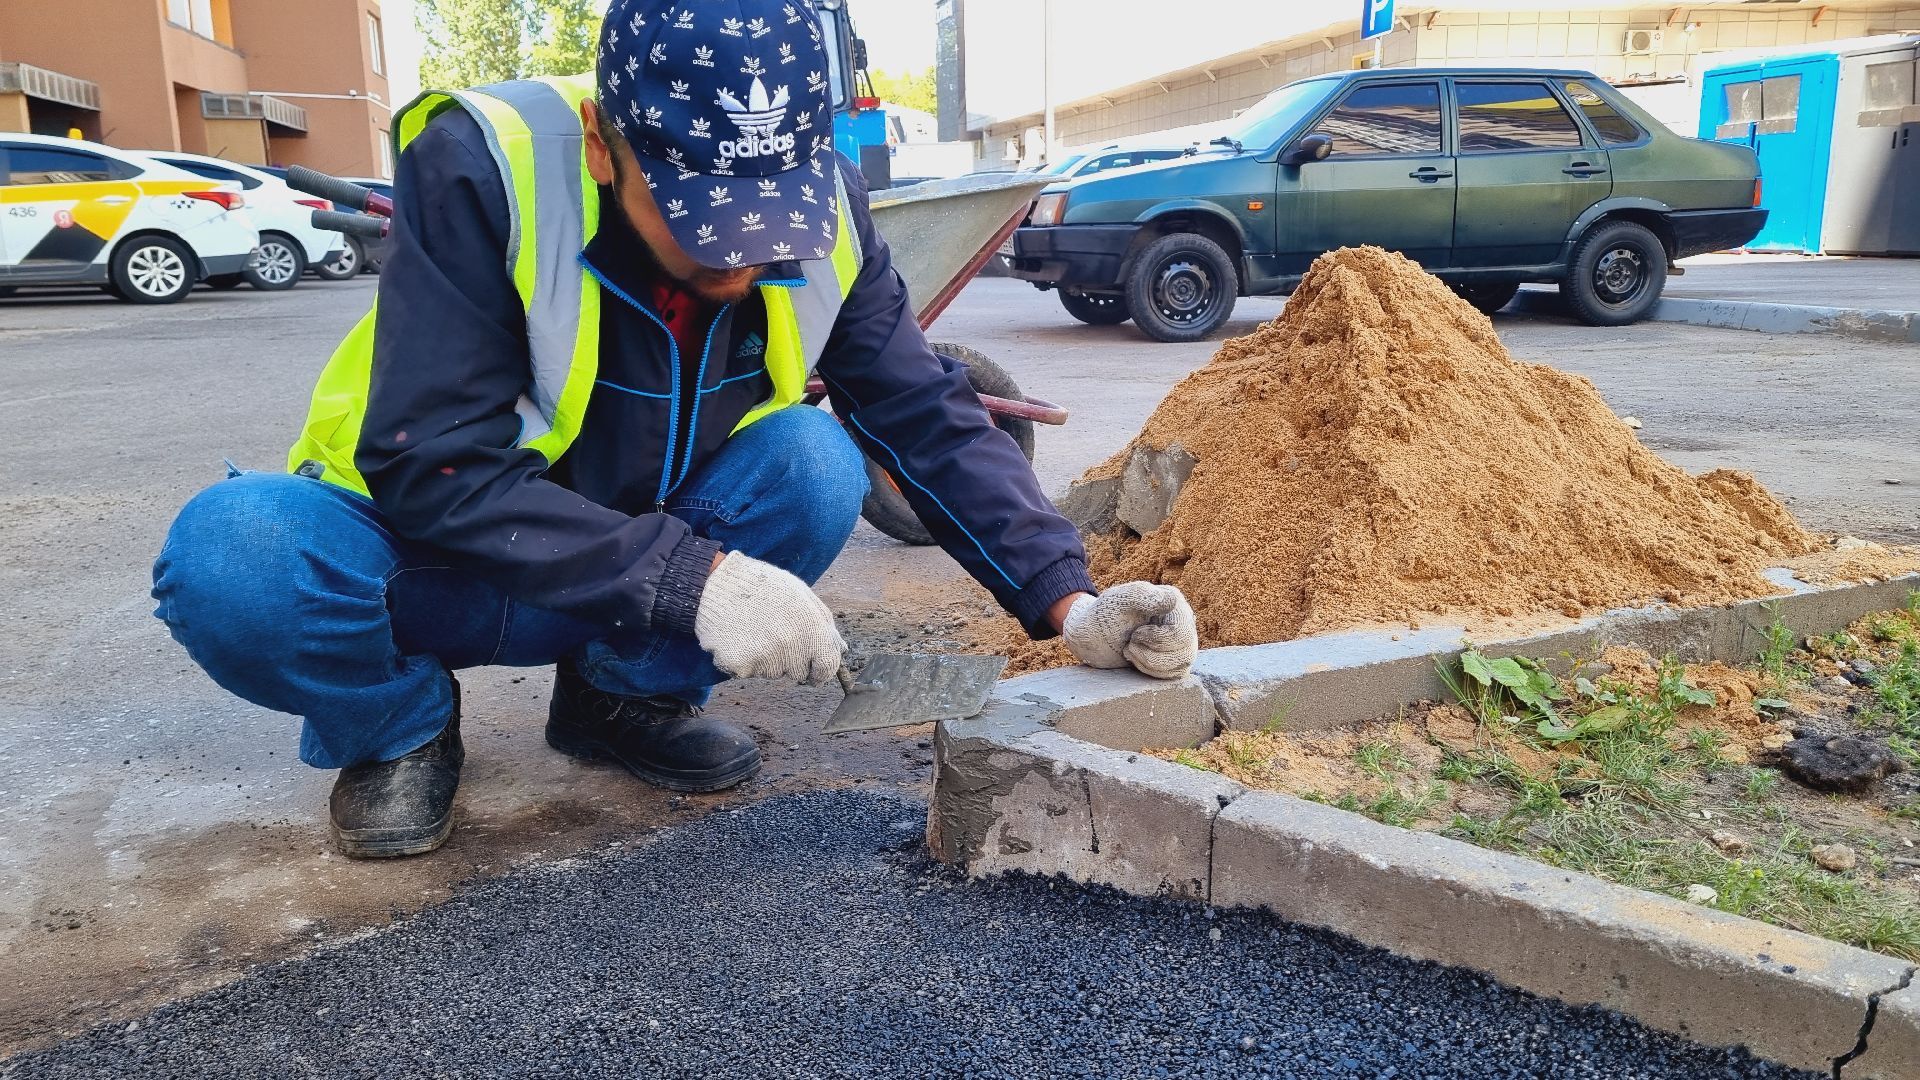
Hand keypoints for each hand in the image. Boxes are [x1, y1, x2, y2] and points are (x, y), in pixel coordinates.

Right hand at [693, 552, 844, 684]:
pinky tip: (737, 637)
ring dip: (765, 659)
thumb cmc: (762, 586)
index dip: (821, 672)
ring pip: (771, 673)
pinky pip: (746, 673)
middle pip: (798, 673)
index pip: (827, 667)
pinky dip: (741, 661)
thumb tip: (840, 649)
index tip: (814, 673)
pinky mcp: (740, 666)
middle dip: (790, 661)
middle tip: (773, 636)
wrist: (716, 583)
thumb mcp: (801, 595)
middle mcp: (791, 647)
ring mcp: (765, 659)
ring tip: (753, 630)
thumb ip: (824, 624)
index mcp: (811, 629)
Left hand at [1060, 582, 1198, 679]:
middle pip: (1185, 650)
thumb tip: (1172, 601)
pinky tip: (1136, 659)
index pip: (1181, 631)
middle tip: (1130, 644)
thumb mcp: (1119, 599)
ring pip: (1182, 664)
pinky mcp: (1175, 658)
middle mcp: (1184, 619)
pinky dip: (1152, 671)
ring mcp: (1182, 639)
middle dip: (1152, 655)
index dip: (1156, 639)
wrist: (1093, 634)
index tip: (1135, 633)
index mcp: (1173, 600)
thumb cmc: (1105, 613)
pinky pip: (1176, 673)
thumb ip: (1142, 595)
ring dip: (1150, 663)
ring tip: (1130, 650)